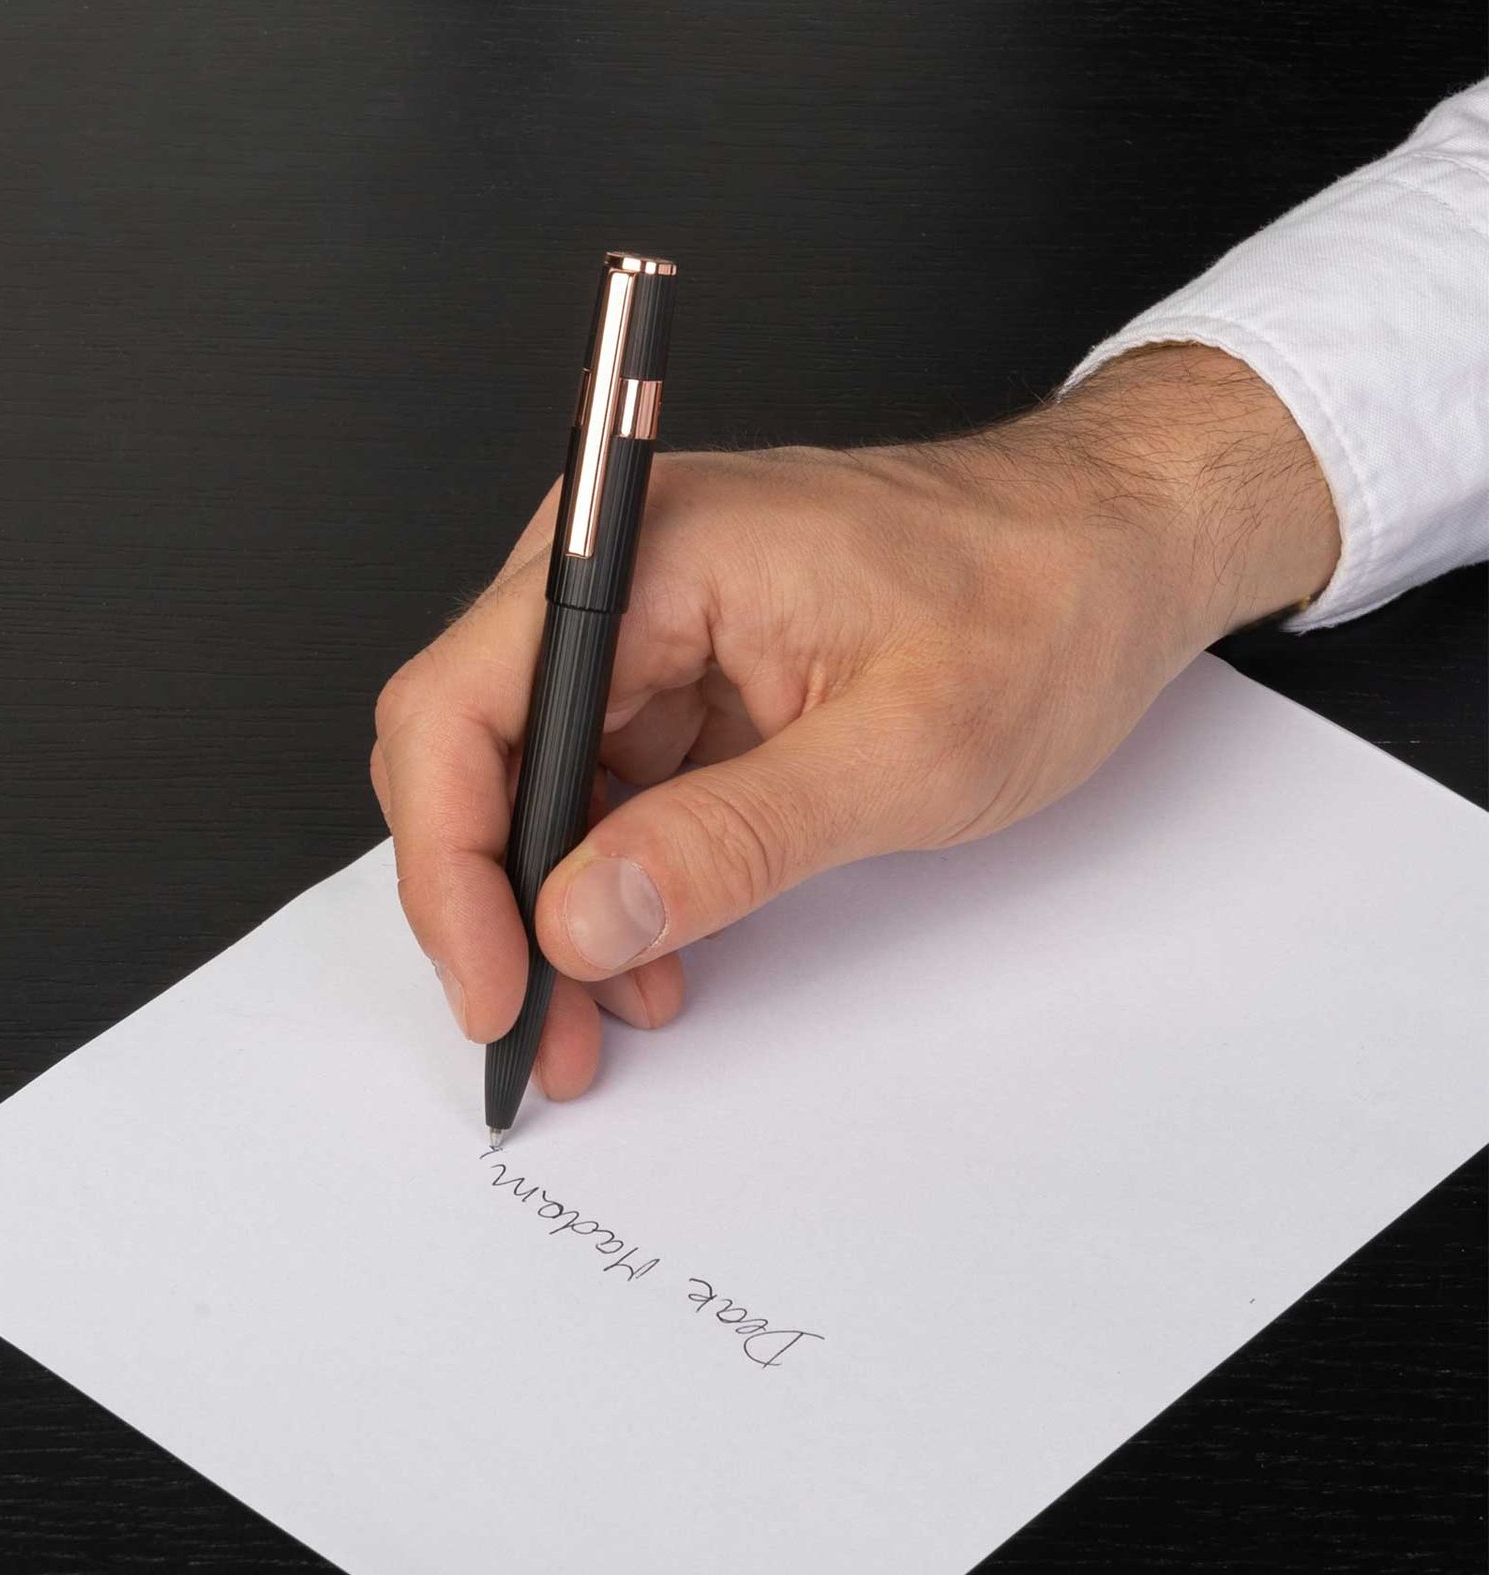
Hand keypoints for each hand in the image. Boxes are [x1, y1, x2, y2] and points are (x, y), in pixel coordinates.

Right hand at [371, 344, 1339, 1099]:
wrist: (1123, 548)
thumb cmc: (1045, 602)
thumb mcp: (903, 751)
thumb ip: (730, 840)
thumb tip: (580, 919)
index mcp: (652, 551)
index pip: (461, 708)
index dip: (450, 867)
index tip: (495, 986)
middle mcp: (626, 572)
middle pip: (476, 751)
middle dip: (495, 906)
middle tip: (537, 1026)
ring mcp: (654, 619)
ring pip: (537, 781)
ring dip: (554, 906)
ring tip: (603, 1010)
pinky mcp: (689, 663)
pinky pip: (611, 778)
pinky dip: (616, 873)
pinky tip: (654, 948)